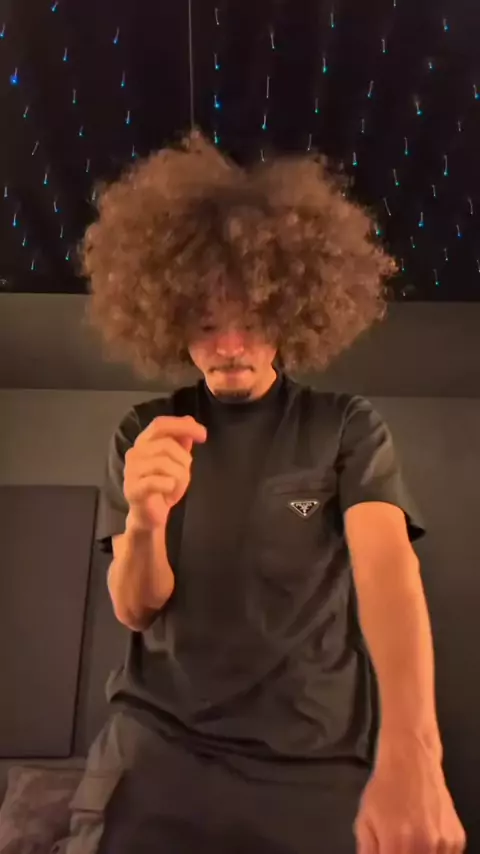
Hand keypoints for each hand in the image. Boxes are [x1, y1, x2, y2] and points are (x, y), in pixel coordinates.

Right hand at [124, 415, 206, 529]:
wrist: (149, 515)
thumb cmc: (163, 486)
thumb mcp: (177, 461)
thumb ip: (181, 441)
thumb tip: (190, 419)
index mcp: (144, 442)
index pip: (161, 425)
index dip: (183, 426)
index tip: (203, 435)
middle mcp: (135, 453)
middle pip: (166, 444)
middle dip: (184, 458)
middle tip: (187, 472)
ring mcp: (131, 471)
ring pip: (163, 463)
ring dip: (179, 475)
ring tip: (177, 486)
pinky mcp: (133, 489)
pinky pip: (158, 481)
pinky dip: (171, 486)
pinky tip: (169, 491)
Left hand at [354, 746, 465, 853]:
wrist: (411, 762)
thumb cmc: (384, 790)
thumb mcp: (364, 821)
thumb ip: (368, 852)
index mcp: (396, 844)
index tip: (388, 848)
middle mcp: (423, 846)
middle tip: (398, 845)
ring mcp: (443, 843)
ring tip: (412, 838)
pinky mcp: (457, 839)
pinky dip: (435, 851)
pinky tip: (425, 835)